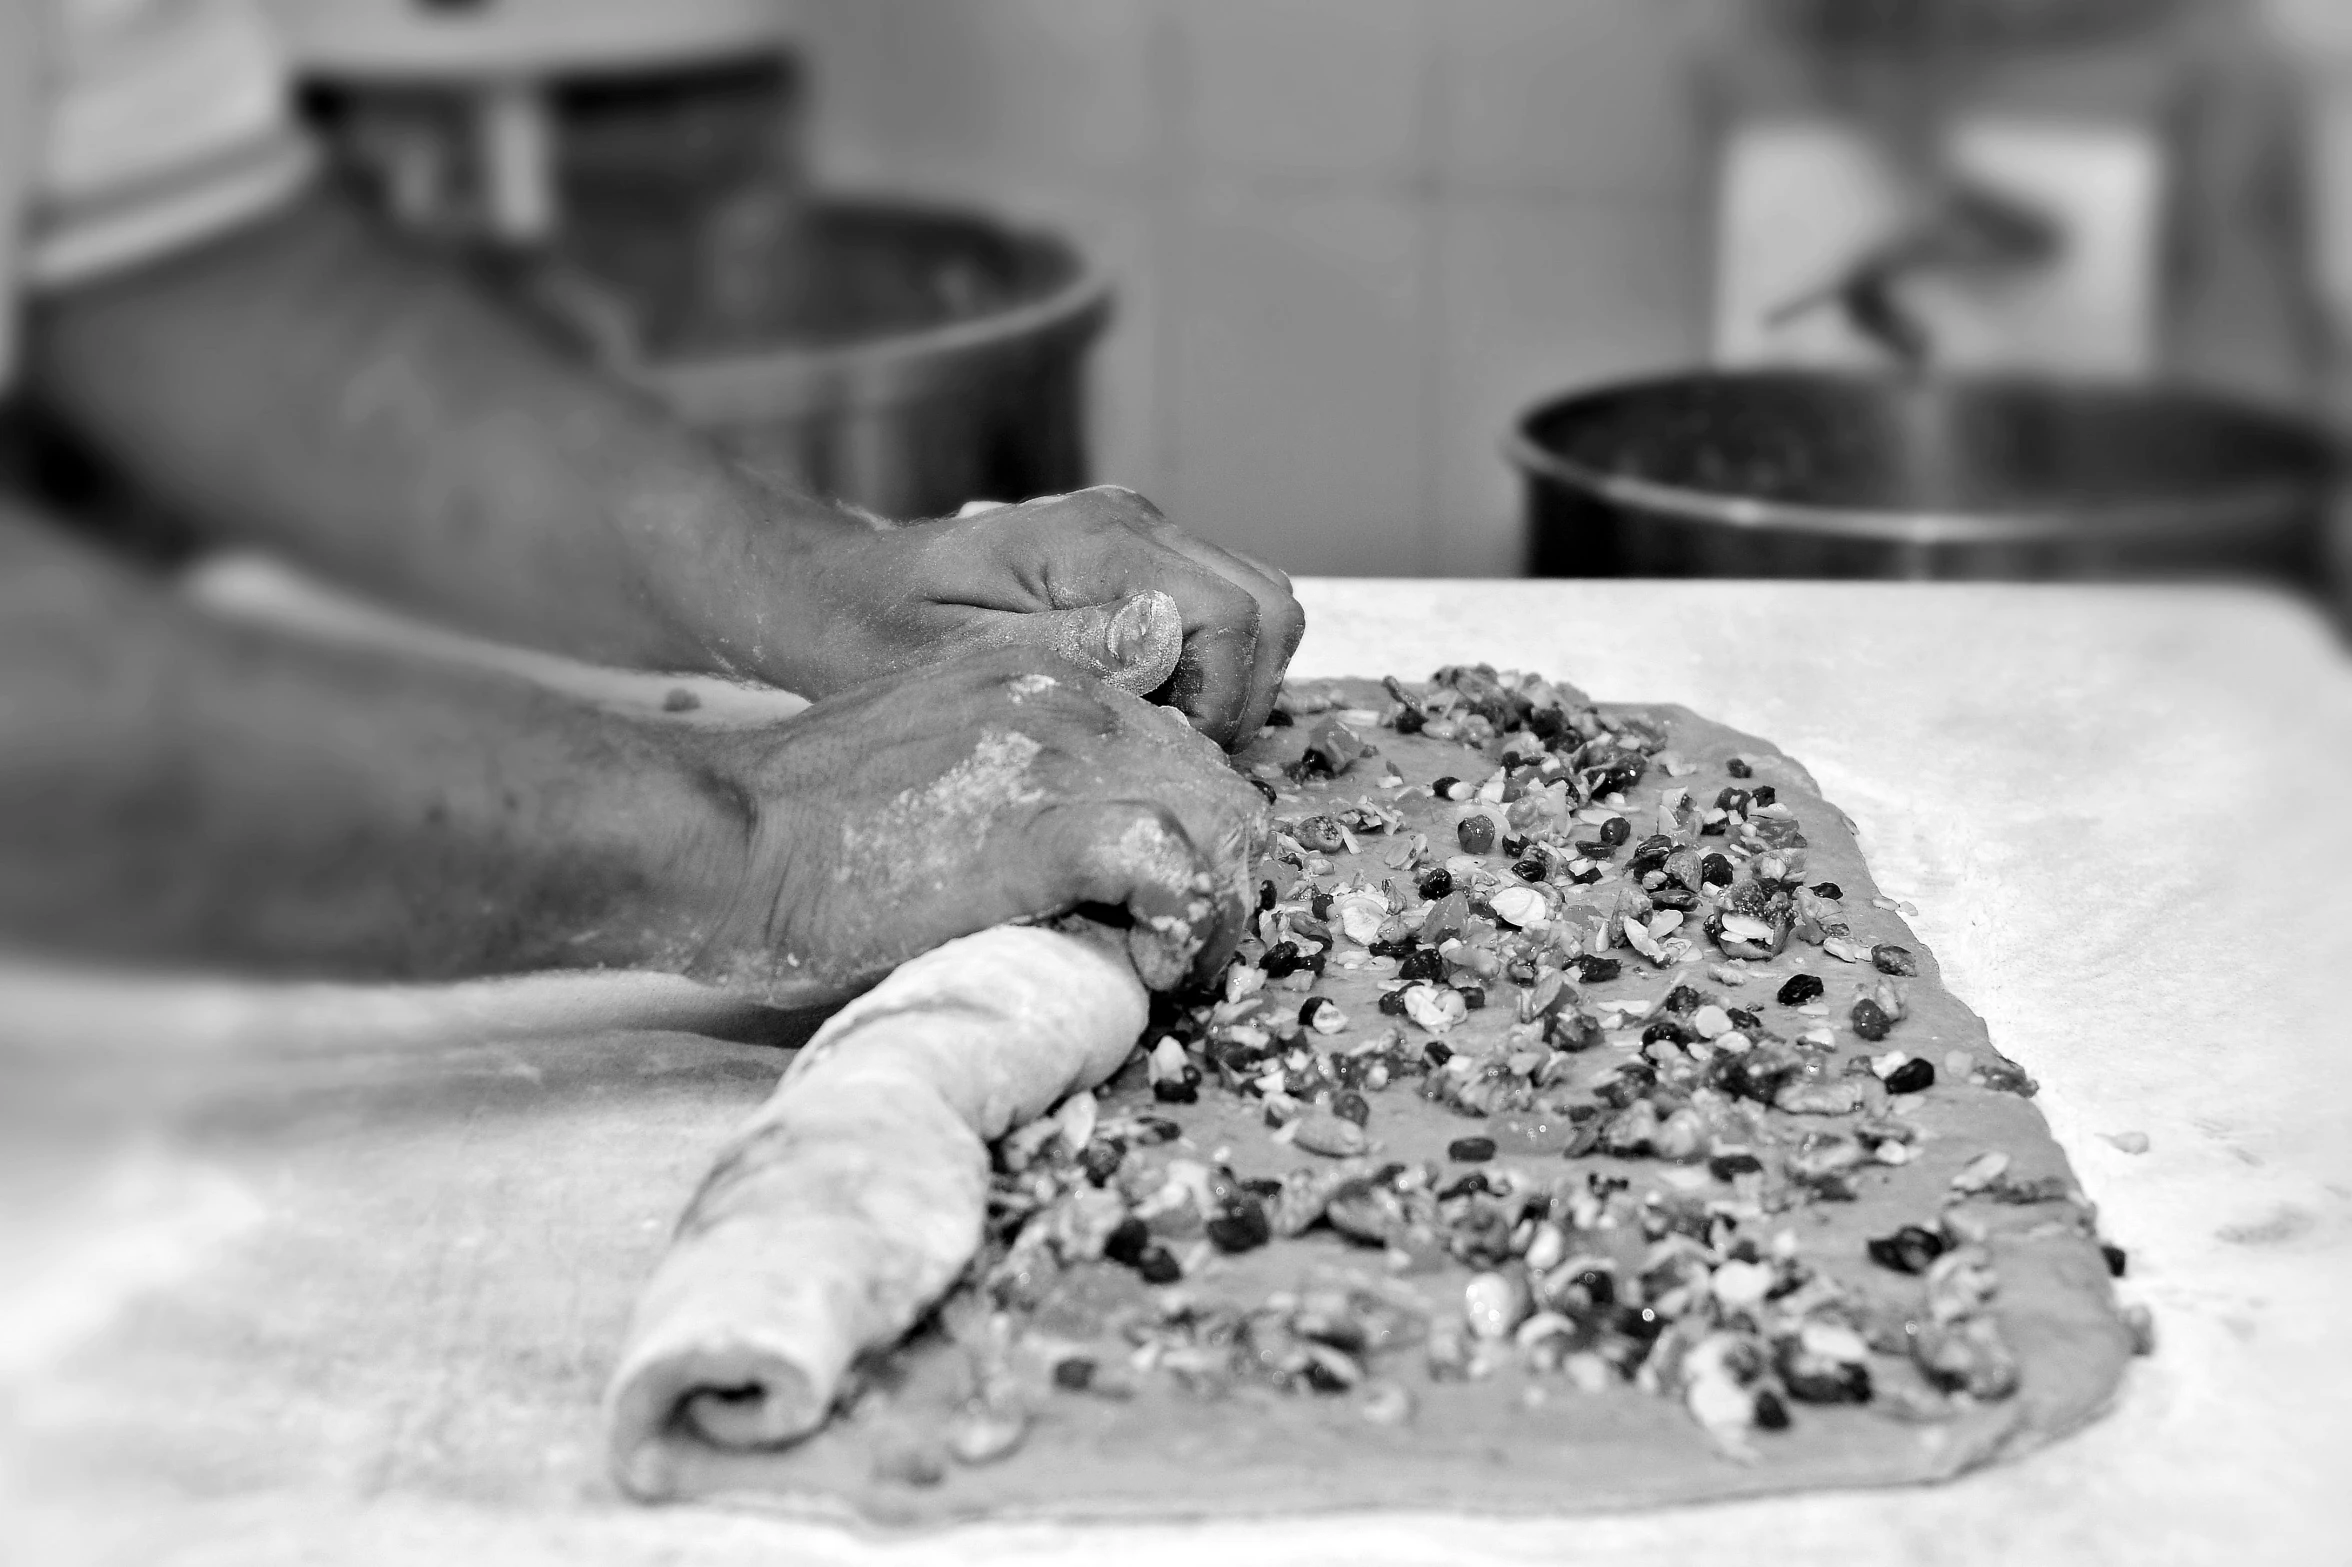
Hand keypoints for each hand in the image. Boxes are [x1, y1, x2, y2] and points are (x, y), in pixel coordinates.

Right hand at [674, 650, 1269, 1004]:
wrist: (731, 833)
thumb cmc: (809, 825)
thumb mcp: (932, 757)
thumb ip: (1020, 776)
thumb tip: (1092, 846)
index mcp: (1046, 676)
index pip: (1181, 744)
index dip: (1189, 826)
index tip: (1158, 897)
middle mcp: (1076, 698)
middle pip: (1221, 781)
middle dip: (1219, 871)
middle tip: (1177, 946)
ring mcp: (1072, 757)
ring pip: (1224, 822)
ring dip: (1213, 906)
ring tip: (1167, 965)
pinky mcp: (1059, 828)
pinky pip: (1180, 874)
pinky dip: (1182, 929)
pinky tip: (1147, 969)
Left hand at [755, 487, 1304, 748]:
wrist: (828, 592)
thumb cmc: (871, 635)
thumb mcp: (954, 662)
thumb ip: (1064, 650)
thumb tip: (1163, 644)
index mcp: (1095, 541)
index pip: (1236, 616)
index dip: (1224, 701)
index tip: (1164, 753)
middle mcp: (1131, 521)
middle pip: (1269, 605)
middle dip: (1241, 695)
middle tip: (1165, 750)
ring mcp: (1136, 531)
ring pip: (1257, 607)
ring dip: (1228, 682)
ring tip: (1148, 729)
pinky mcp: (1129, 555)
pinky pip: (1214, 609)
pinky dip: (1204, 666)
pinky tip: (1135, 703)